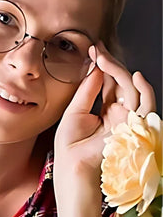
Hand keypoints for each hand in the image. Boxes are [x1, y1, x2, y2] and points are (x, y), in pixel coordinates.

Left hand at [54, 42, 156, 182]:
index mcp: (106, 112)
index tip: (93, 49)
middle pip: (122, 82)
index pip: (110, 83)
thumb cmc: (70, 147)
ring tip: (104, 58)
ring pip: (132, 89)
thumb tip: (95, 68)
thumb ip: (87, 91)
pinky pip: (146, 105)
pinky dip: (144, 90)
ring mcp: (128, 120)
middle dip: (110, 63)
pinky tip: (134, 75)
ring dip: (120, 71)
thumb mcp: (75, 112)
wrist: (73, 168)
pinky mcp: (134, 127)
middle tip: (97, 48)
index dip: (103, 66)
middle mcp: (120, 114)